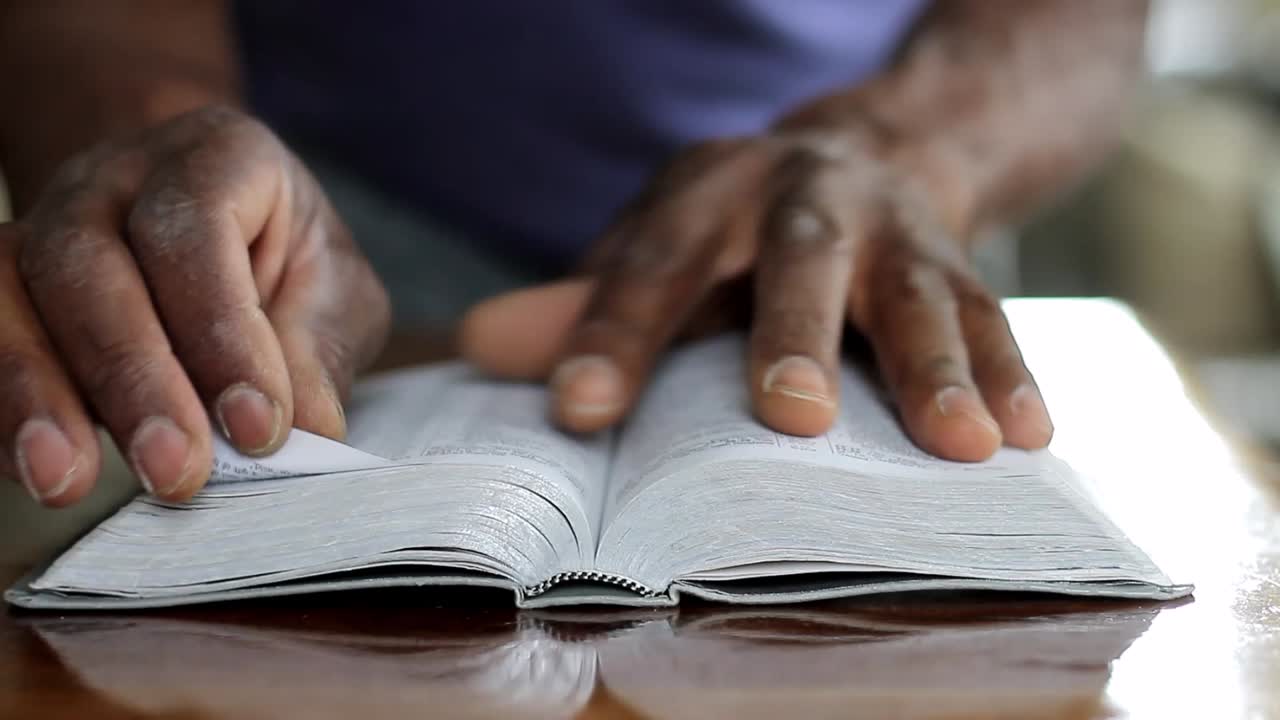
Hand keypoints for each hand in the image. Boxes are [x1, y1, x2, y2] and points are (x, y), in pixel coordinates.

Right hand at [0, 106, 388, 505]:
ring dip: (36, 393)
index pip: (197, 230)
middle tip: (175, 468)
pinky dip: (4, 406)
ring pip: (10, 292)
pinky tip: (34, 467)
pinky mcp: (4, 284)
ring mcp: (44, 225)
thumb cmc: (289, 266)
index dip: (221, 334)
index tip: (255, 427)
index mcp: (218, 157)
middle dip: (133, 377)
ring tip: (67, 480)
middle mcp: (115, 178)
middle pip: (91, 262)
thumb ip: (317, 350)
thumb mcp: (333, 296)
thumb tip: (306, 427)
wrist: (223, 235)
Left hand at [461, 133, 1052, 460]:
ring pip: (922, 289)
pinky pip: (997, 316)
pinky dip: (1014, 375)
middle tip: (791, 415)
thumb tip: (481, 347)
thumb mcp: (657, 243)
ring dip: (940, 365)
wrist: (868, 154)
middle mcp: (808, 198)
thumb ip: (584, 301)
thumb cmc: (736, 228)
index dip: (611, 333)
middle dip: (797, 333)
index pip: (653, 262)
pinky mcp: (963, 263)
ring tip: (962, 443)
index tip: (578, 411)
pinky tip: (1029, 438)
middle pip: (802, 256)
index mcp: (711, 193)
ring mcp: (896, 229)